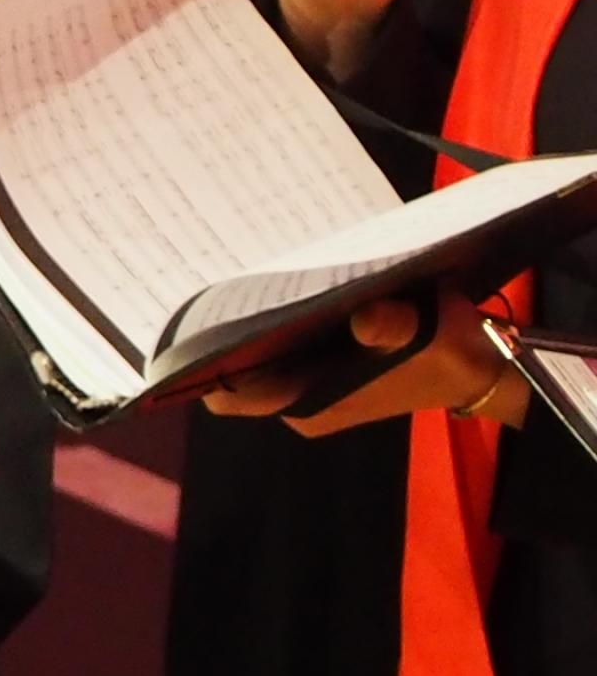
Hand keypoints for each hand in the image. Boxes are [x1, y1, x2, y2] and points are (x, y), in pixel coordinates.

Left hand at [202, 292, 524, 434]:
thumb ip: (395, 328)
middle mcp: (300, 401)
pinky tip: (282, 281)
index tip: (193, 324)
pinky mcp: (325, 368)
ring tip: (242, 272)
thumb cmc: (451, 355)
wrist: (482, 368)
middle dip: (227, 330)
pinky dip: (281, 318)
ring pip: (260, 354)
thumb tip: (367, 318)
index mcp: (310, 402)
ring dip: (254, 320)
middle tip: (216, 279)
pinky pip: (285, 344)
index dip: (204, 366)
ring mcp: (311, 386)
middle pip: (240, 369)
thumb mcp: (430, 334)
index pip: (231, 396)